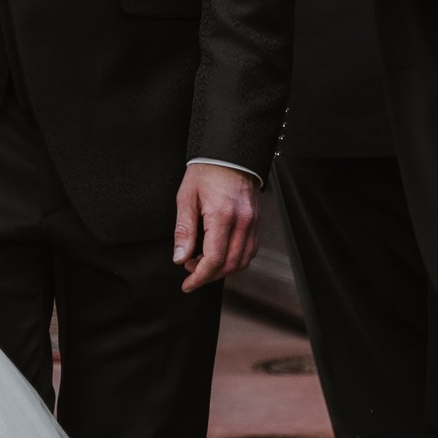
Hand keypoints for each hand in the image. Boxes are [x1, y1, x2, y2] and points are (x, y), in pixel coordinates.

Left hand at [174, 164, 259, 290]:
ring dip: (223, 269)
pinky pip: (250, 250)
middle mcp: (242, 223)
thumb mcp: (186, 197)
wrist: (229, 154)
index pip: (214, 259)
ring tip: (203, 263)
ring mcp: (253, 223)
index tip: (187, 284)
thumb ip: (184, 230)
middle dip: (209, 275)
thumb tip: (180, 257)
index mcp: (222, 216)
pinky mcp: (257, 222)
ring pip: (243, 261)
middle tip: (191, 271)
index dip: (199, 277)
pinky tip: (220, 254)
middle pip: (230, 265)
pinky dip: (235, 259)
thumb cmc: (206, 171)